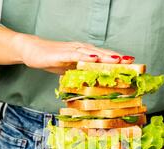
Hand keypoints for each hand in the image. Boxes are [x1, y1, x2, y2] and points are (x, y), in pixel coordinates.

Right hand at [16, 34, 134, 73]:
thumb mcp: (69, 69)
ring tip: (119, 60)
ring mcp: (72, 50)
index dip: (117, 61)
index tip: (132, 65)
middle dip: (117, 58)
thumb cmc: (51, 59)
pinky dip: (86, 56)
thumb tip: (92, 85)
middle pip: (102, 54)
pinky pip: (76, 54)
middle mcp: (81, 50)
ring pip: (92, 53)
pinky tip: (94, 58)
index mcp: (84, 54)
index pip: (103, 57)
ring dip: (106, 56)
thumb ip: (81, 74)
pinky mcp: (62, 53)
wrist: (31, 50)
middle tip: (132, 62)